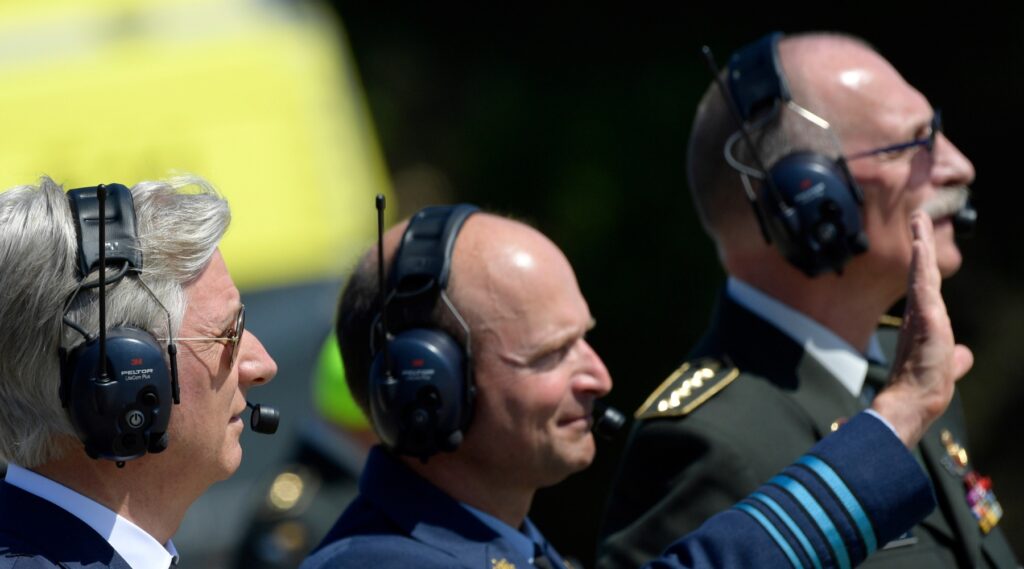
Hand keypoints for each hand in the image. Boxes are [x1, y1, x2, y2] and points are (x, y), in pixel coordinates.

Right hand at [870, 212, 973, 446]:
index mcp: (923, 323)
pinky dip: (921, 265)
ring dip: (921, 245)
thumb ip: (956, 359)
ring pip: (921, 273)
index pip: (926, 287)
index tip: (921, 241)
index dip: (924, 264)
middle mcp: (919, 314)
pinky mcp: (925, 320)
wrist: (910, 405)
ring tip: (920, 221)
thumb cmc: (923, 389)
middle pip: (920, 272)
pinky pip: (923, 286)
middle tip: (919, 217)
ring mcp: (920, 315)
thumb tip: (965, 355)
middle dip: (920, 243)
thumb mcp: (948, 368)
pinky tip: (920, 246)